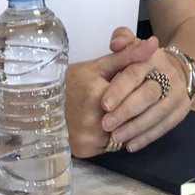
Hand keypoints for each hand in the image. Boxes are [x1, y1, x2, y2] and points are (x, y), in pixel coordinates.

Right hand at [65, 33, 159, 157]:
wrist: (40, 102)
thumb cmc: (72, 80)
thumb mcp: (100, 65)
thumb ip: (129, 56)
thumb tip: (155, 43)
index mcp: (98, 96)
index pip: (136, 98)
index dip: (140, 92)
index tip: (142, 87)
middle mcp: (93, 121)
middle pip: (130, 118)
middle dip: (135, 110)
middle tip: (134, 101)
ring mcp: (87, 139)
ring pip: (122, 134)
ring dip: (125, 126)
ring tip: (121, 113)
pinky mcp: (84, 151)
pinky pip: (110, 146)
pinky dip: (112, 136)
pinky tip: (108, 125)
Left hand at [98, 28, 191, 152]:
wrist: (174, 71)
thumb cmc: (142, 63)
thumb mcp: (132, 47)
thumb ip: (122, 42)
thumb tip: (116, 42)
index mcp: (152, 58)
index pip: (136, 73)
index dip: (120, 89)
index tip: (104, 105)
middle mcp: (169, 75)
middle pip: (148, 95)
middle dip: (126, 111)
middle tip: (106, 125)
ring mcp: (178, 94)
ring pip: (158, 113)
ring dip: (136, 128)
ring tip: (116, 138)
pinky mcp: (182, 110)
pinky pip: (165, 126)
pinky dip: (147, 137)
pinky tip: (131, 145)